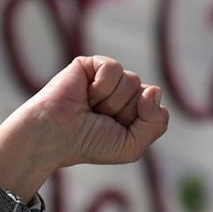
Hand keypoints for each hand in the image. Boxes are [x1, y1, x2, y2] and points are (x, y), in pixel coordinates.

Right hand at [0, 55, 170, 198]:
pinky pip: (113, 68)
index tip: (114, 133)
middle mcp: (124, 93)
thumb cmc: (89, 144)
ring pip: (133, 81)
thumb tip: (155, 88)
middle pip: (146, 93)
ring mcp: (108, 78)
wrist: (54, 135)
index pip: (158, 110)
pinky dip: (100, 85)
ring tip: (89, 107)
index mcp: (135, 112)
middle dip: (123, 112)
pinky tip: (85, 93)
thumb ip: (156, 124)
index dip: (138, 124)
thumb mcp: (131, 147)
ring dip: (110, 101)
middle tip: (98, 119)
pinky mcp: (91, 64)